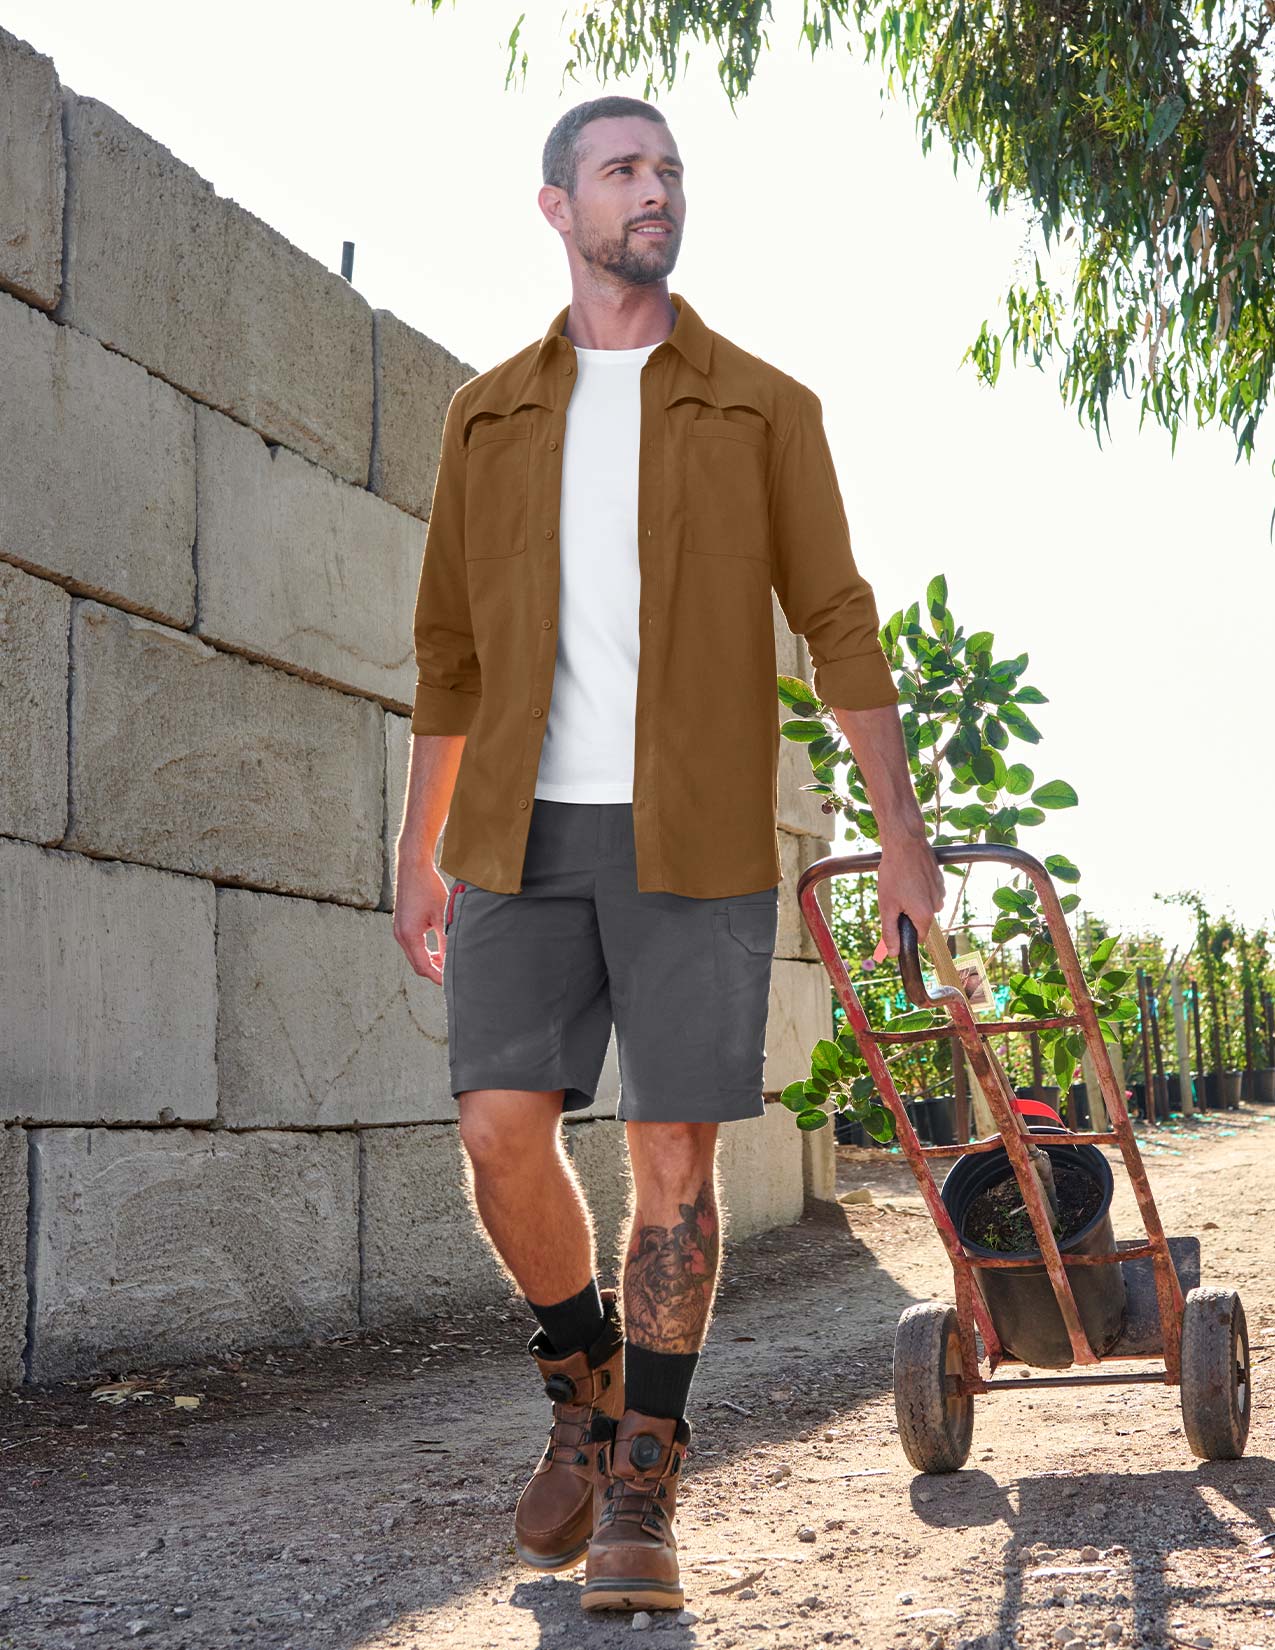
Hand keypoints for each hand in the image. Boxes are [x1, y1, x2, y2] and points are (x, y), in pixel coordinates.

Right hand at [392, 859, 449, 983]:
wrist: (413, 869)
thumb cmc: (429, 889)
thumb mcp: (442, 916)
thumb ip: (446, 940)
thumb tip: (453, 959)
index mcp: (409, 935)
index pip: (424, 967)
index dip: (438, 976)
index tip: (452, 982)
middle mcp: (400, 936)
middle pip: (418, 965)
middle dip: (435, 972)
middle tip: (452, 977)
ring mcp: (399, 931)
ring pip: (415, 956)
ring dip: (430, 962)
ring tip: (448, 964)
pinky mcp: (402, 926)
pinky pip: (413, 947)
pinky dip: (425, 952)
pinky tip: (438, 951)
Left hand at [875, 832, 944, 958]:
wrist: (905, 843)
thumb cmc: (894, 873)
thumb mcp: (886, 906)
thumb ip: (890, 932)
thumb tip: (893, 953)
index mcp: (925, 915)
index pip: (918, 937)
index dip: (905, 932)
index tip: (895, 921)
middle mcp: (937, 905)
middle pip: (921, 919)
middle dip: (908, 913)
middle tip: (894, 897)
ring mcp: (940, 891)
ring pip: (925, 904)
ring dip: (913, 899)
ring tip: (901, 883)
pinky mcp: (940, 879)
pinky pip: (928, 891)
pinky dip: (919, 887)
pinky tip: (909, 875)